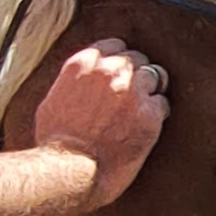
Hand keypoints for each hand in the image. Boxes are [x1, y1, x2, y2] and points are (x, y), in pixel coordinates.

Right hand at [32, 43, 168, 205]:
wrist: (69, 170)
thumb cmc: (55, 143)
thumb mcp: (52, 102)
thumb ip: (71, 85)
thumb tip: (78, 84)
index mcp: (83, 64)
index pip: (113, 46)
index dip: (119, 59)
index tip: (121, 73)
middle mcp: (109, 71)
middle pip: (136, 59)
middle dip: (136, 75)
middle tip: (133, 95)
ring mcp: (131, 91)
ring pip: (155, 76)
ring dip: (150, 91)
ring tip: (143, 109)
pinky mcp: (149, 114)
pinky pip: (163, 104)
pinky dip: (157, 115)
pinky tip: (147, 128)